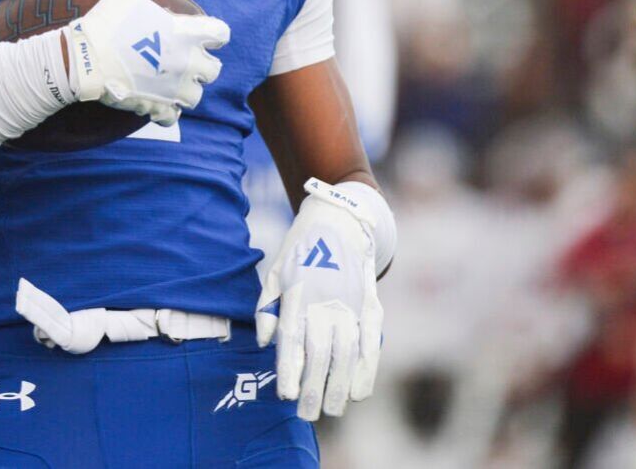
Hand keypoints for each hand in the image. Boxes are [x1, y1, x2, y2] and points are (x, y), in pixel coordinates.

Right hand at [62, 0, 228, 125]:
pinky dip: (167, 112)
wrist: (84, 59)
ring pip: (195, 96)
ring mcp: (173, 89)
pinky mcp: (157, 108)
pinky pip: (173, 116)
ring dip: (187, 90)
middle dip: (202, 65)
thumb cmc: (107, 21)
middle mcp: (187, 63)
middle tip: (185, 59)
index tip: (203, 33)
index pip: (220, 33)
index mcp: (186, 34)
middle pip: (213, 70)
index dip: (214, 32)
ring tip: (172, 83)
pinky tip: (158, 102)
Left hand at [256, 179, 382, 420]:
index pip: (293, 338)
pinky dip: (367, 369)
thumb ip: (266, 309)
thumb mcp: (274, 271)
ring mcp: (351, 302)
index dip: (289, 369)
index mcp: (298, 292)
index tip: (285, 396)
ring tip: (332, 410)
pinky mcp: (371, 304)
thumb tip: (264, 343)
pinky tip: (359, 392)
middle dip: (313, 387)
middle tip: (307, 415)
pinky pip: (371, 342)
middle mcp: (325, 299)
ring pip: (347, 352)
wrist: (339, 219)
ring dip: (340, 385)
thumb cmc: (299, 250)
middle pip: (320, 351)